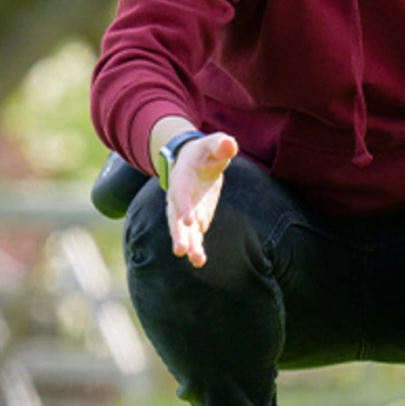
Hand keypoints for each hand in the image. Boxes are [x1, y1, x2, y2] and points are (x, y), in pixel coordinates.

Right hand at [167, 133, 239, 268]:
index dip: (183, 206)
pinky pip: (193, 235)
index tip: (188, 220)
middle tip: (181, 249)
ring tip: (196, 260)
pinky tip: (199, 261)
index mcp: (181, 177)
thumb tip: (230, 144)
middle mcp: (179, 197)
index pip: (180, 193)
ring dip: (188, 245)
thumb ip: (221, 144)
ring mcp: (185, 211)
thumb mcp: (214, 143)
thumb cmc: (206, 151)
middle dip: (179, 234)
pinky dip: (196, 247)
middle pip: (175, 218)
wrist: (196, 161)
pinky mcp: (194, 219)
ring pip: (183, 231)